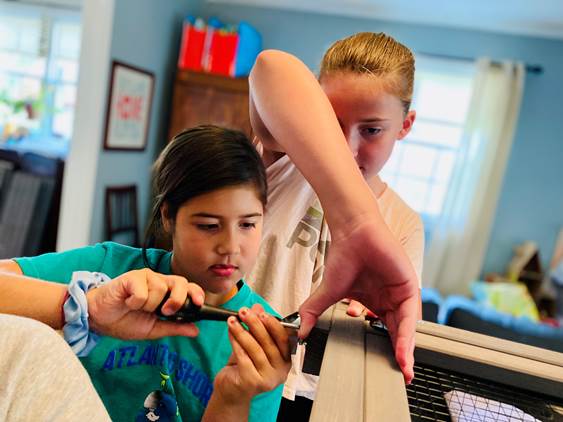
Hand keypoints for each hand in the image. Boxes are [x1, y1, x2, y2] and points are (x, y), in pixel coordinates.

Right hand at [86, 268, 203, 338]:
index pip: (188, 288)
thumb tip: (196, 330)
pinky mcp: (131, 277)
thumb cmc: (125, 321)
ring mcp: (145, 277)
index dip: (196, 293)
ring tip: (136, 307)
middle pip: (180, 282)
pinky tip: (128, 302)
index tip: (198, 304)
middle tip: (164, 312)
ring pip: (160, 289)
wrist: (99, 319)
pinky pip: (143, 291)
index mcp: (167, 293)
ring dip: (148, 305)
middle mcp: (158, 281)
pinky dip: (135, 302)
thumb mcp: (153, 329)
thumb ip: (174, 327)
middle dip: (176, 299)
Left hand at [213, 304, 290, 403]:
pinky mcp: (252, 382)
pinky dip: (236, 342)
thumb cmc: (244, 369)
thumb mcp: (252, 345)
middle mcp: (280, 371)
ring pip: (255, 349)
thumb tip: (257, 307)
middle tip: (244, 312)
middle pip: (269, 342)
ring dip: (242, 332)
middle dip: (255, 324)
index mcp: (285, 361)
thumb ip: (256, 327)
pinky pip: (243, 357)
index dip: (273, 324)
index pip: (283, 339)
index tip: (261, 312)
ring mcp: (268, 379)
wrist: (231, 392)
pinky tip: (230, 333)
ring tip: (232, 320)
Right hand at [298, 218, 418, 383]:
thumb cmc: (344, 256)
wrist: (353, 233)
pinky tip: (403, 349)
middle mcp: (390, 299)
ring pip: (406, 327)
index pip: (384, 331)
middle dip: (400, 356)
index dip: (386, 351)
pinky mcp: (408, 286)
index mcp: (376, 302)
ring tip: (403, 369)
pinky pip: (409, 315)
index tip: (386, 371)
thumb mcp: (329, 291)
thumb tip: (300, 331)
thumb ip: (315, 311)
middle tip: (402, 376)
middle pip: (398, 333)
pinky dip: (406, 334)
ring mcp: (400, 293)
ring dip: (405, 349)